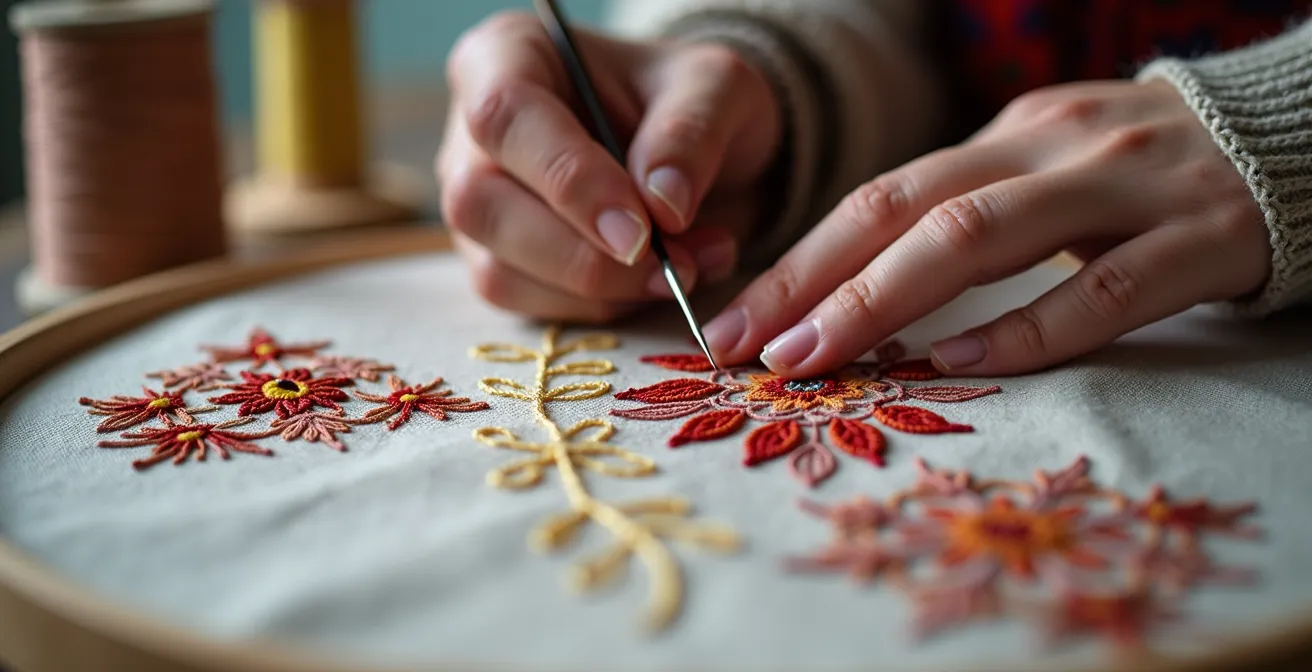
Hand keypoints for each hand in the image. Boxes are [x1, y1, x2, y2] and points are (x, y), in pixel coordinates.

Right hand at [437, 12, 782, 321]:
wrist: (694, 153)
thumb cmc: (690, 104)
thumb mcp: (718, 89)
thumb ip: (691, 133)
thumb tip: (661, 204)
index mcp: (507, 57)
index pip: (504, 116)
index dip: (568, 180)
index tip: (641, 230)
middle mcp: (472, 134)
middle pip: (482, 204)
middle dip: (582, 255)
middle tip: (675, 267)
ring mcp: (478, 204)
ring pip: (498, 270)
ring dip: (600, 291)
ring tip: (688, 268)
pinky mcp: (497, 262)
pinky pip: (527, 306)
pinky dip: (602, 309)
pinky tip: (659, 283)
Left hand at [703, 79, 1271, 376]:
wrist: (1297, 140)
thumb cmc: (1145, 176)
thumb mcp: (1046, 173)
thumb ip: (967, 213)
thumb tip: (854, 284)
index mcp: (1008, 137)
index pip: (880, 197)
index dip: (800, 260)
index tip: (735, 324)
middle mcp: (1054, 149)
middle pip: (907, 210)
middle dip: (815, 281)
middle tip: (750, 348)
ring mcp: (1127, 187)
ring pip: (983, 237)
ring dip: (886, 302)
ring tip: (818, 358)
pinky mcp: (1202, 237)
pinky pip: (1105, 288)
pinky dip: (1027, 329)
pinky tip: (959, 363)